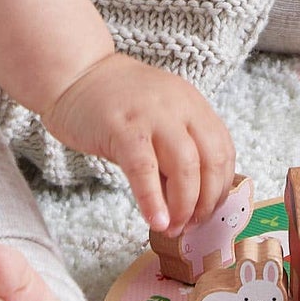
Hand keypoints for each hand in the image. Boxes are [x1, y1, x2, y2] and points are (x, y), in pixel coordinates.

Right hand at [44, 50, 236, 237]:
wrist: (76, 73)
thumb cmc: (116, 102)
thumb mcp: (158, 120)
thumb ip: (174, 153)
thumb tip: (187, 203)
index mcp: (193, 105)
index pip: (223, 151)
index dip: (220, 188)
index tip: (207, 212)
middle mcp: (179, 107)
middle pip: (210, 161)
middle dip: (205, 202)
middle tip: (190, 225)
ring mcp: (152, 115)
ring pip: (185, 167)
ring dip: (183, 206)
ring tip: (172, 227)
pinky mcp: (122, 128)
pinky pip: (145, 170)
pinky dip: (153, 200)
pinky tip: (155, 220)